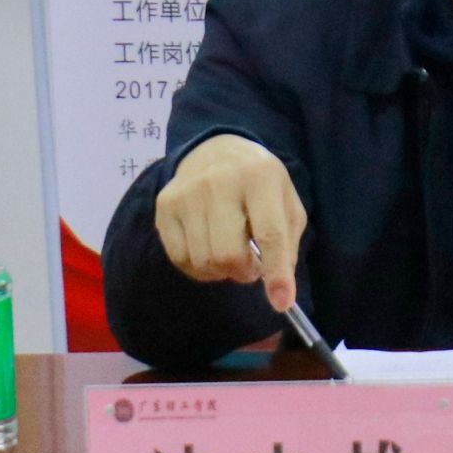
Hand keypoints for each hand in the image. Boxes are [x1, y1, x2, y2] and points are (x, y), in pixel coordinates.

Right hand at [153, 135, 305, 311]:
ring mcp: (187, 193)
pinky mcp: (165, 205)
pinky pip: (180, 258)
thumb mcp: (286, 200)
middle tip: (251, 264)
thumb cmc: (258, 183)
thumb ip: (287, 242)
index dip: (276, 273)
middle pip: (229, 255)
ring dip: (221, 270)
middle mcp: (220, 182)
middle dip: (244, 271)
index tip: (281, 303)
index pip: (270, 233)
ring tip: (230, 251)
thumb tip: (278, 289)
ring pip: (204, 261)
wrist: (215, 149)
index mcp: (260, 176)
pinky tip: (208, 248)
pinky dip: (199, 267)